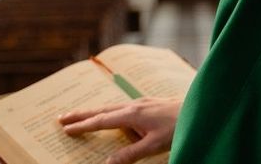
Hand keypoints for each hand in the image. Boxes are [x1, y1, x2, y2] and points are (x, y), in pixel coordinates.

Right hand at [59, 97, 181, 163]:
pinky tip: (112, 115)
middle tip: (61, 117)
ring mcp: (142, 102)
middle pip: (101, 109)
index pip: (101, 121)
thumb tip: (107, 163)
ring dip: (94, 111)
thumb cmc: (179, 126)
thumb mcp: (154, 145)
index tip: (66, 128)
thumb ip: (130, 154)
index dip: (83, 126)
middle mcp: (134, 105)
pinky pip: (123, 107)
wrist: (200, 109)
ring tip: (80, 116)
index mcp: (132, 114)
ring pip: (111, 106)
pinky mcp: (149, 103)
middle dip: (81, 114)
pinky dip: (110, 111)